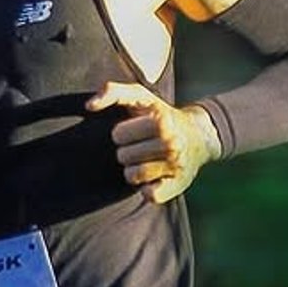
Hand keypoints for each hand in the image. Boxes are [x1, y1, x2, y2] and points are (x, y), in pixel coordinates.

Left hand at [87, 80, 222, 205]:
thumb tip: (89, 106)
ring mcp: (176, 165)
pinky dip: (147, 189)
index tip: (136, 130)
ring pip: (132, 176)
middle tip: (143, 147)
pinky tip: (154, 178)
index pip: (118, 136)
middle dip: (128, 152)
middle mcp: (171, 142)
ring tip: (147, 160)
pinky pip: (149, 195)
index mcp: (160, 119)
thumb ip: (112, 91)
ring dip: (134, 170)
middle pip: (124, 157)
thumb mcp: (140, 95)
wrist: (199, 135)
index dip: (122, 134)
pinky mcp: (178, 185)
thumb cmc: (159, 114)